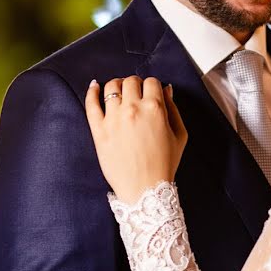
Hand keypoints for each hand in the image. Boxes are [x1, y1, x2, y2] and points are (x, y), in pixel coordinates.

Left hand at [85, 76, 187, 204]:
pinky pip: (91, 104)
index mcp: (155, 108)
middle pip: (130, 81)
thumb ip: (173, 109)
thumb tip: (166, 89)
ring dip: (116, 85)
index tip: (150, 93)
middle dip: (135, 84)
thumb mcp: (180, 135)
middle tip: (135, 93)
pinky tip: (94, 86)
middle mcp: (133, 109)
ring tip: (118, 92)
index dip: (152, 86)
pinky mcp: (99, 130)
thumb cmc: (164, 164)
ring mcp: (113, 118)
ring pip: (111, 87)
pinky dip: (92, 91)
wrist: (145, 189)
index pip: (151, 82)